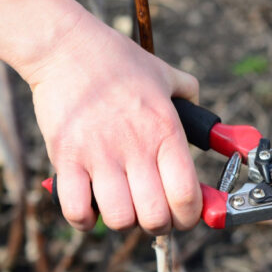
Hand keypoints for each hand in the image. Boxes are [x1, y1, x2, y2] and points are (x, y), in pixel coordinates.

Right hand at [0, 0, 200, 233]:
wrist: (67, 46)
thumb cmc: (118, 61)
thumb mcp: (165, 73)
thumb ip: (189, 94)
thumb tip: (206, 112)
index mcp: (166, 131)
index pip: (187, 195)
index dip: (190, 216)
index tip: (186, 215)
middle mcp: (136, 147)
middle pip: (155, 217)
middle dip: (159, 225)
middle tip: (154, 215)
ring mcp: (99, 155)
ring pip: (119, 219)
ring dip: (123, 221)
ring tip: (122, 206)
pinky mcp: (65, 158)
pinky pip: (76, 210)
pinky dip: (84, 219)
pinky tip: (90, 207)